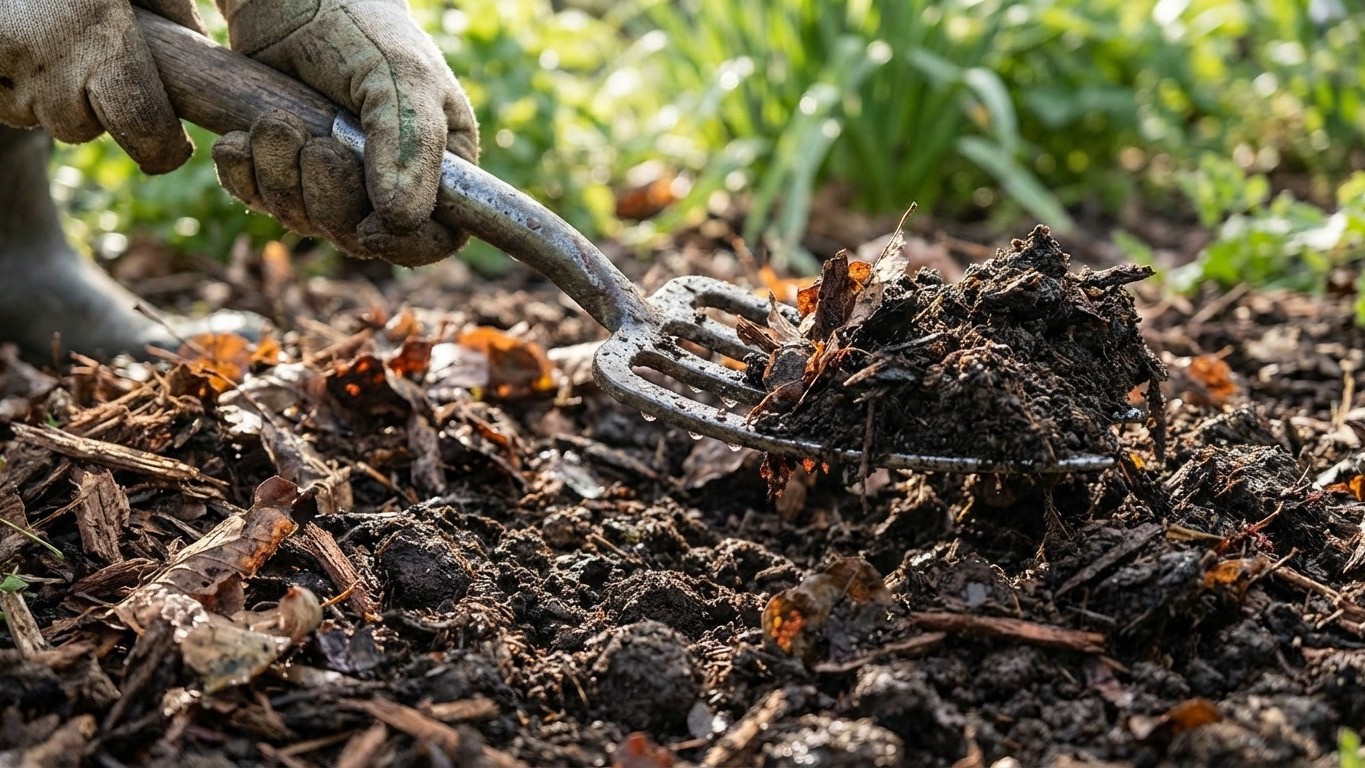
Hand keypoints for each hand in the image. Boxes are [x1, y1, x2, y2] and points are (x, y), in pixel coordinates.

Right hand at [0, 0, 192, 173]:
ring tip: (57, 48)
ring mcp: (2, 67)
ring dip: (54, 99)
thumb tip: (206, 56)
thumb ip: (174, 11)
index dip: (162, 149)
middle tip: (100, 75)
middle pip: (81, 129)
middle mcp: (48, 58)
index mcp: (101, 34)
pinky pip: (4, 105)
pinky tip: (24, 47)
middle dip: (97, 116)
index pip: (141, 125)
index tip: (174, 148)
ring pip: (39, 117)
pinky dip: (18, 88)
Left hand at [212, 0, 479, 265]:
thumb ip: (409, 145)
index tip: (370, 227)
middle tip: (314, 144)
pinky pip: (257, 200)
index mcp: (437, 164)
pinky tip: (241, 136)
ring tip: (277, 122)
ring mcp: (329, 177)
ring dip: (281, 177)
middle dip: (328, 199)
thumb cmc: (359, 25)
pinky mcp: (278, 167)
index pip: (436, 237)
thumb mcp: (400, 76)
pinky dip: (244, 175)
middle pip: (361, 238)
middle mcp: (387, 180)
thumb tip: (400, 220)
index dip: (405, 245)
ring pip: (305, 222)